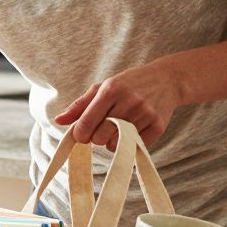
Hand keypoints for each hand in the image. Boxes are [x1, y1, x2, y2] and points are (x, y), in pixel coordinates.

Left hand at [53, 61, 184, 149]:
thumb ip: (79, 106)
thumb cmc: (129, 84)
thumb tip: (58, 121)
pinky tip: (131, 131)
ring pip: (115, 145)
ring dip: (111, 141)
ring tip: (118, 128)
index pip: (86, 122)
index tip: (81, 135)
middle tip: (102, 128)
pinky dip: (128, 144)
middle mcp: (128, 101)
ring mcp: (145, 113)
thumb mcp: (103, 87)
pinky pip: (133, 147)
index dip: (79, 134)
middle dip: (96, 137)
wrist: (168, 79)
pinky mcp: (158, 125)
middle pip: (99, 137)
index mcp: (111, 90)